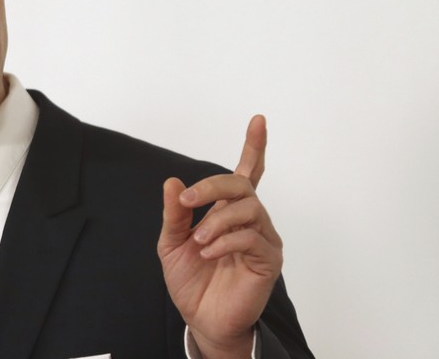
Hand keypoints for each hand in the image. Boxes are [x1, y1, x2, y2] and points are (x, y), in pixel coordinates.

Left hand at [157, 115, 282, 358]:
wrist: (201, 318)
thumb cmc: (191, 280)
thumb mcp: (171, 242)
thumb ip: (174, 213)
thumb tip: (171, 182)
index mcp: (228, 210)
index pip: (247, 172)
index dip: (254, 147)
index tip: (258, 120)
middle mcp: (250, 220)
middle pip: (242, 184)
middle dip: (212, 186)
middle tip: (187, 201)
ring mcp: (263, 238)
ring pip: (248, 208)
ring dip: (217, 220)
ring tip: (199, 242)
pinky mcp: (268, 260)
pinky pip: (251, 238)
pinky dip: (225, 242)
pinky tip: (209, 254)